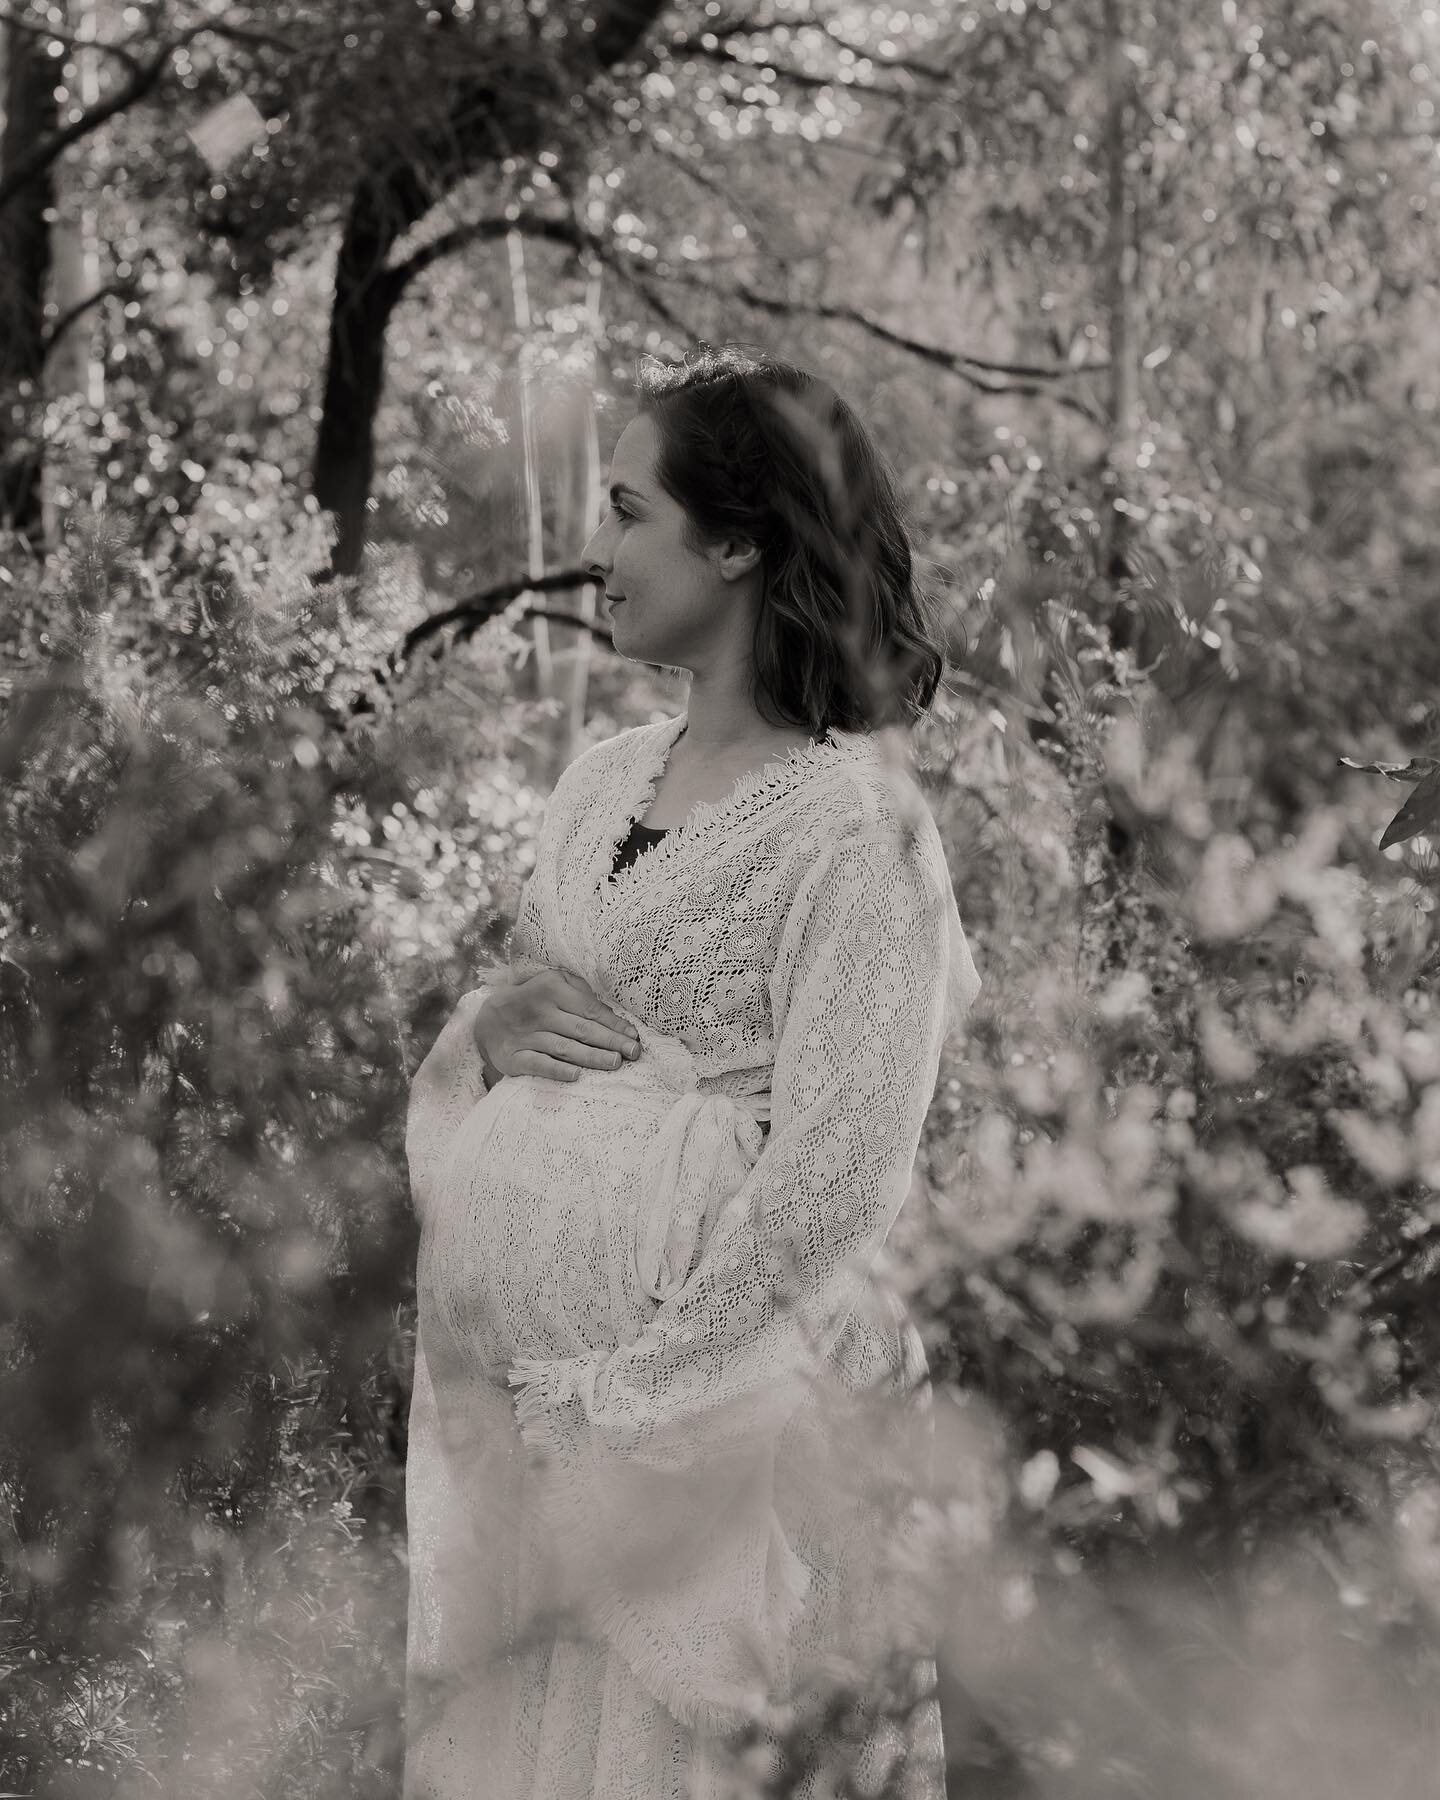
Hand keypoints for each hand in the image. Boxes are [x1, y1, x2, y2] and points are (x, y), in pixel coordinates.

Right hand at [473, 969, 641, 1083]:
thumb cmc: (532, 1002)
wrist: (487, 1021)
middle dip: (610, 1042)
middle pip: (581, 1029)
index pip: (589, 1009)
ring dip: (591, 1057)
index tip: (633, 1036)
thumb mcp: (551, 984)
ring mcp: (525, 1036)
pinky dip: (557, 1071)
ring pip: (564, 1048)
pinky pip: (538, 1065)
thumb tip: (608, 1011)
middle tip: (633, 1053)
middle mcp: (539, 1011)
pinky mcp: (513, 1058)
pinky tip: (576, 1076)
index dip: (613, 1024)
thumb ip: (578, 990)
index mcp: (551, 989)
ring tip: (615, 1063)